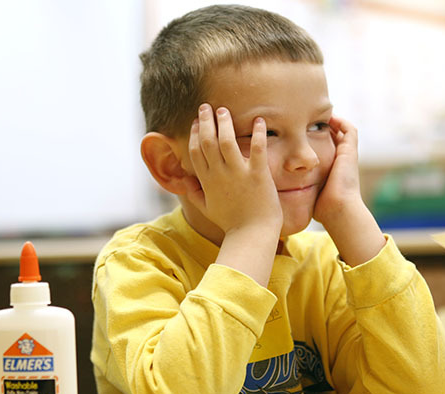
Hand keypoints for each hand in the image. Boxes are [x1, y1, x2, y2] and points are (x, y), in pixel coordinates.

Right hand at [184, 104, 281, 235]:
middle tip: (206, 107)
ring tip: (224, 111)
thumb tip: (184, 183)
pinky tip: (259, 120)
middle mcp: (219, 175)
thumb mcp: (207, 209)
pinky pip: (256, 149)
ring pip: (226, 141)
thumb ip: (194, 194)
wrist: (251, 235)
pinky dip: (257, 133)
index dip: (194, 134)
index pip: (195, 151)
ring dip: (224, 123)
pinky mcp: (257, 175)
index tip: (196, 123)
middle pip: (207, 141)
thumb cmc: (231, 224)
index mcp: (207, 181)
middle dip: (205, 122)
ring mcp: (238, 174)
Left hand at [312, 116, 384, 265]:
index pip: (324, 148)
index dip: (314, 139)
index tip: (299, 131)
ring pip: (343, 131)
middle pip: (334, 137)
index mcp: (331, 168)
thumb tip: (278, 193)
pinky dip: (341, 121)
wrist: (338, 210)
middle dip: (321, 127)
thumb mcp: (307, 193)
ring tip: (318, 113)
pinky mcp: (351, 152)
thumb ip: (298, 189)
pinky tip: (328, 116)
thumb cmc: (322, 207)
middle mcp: (341, 160)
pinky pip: (350, 130)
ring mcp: (348, 155)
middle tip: (307, 117)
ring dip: (332, 121)